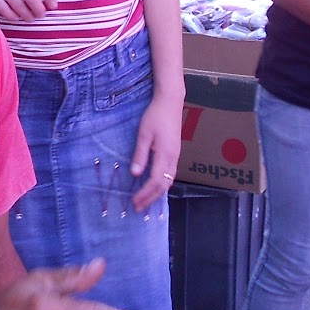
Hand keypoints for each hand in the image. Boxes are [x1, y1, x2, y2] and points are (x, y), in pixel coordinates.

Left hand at [128, 95, 180, 211]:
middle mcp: (173, 158)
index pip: (155, 181)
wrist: (170, 101)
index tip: (134, 202)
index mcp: (165, 154)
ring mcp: (176, 155)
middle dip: (151, 198)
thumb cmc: (155, 115)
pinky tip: (155, 186)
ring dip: (157, 193)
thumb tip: (135, 174)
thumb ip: (140, 154)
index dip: (145, 194)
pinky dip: (162, 184)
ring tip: (145, 201)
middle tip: (138, 208)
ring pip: (169, 181)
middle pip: (164, 185)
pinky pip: (170, 174)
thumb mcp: (144, 134)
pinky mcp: (175, 152)